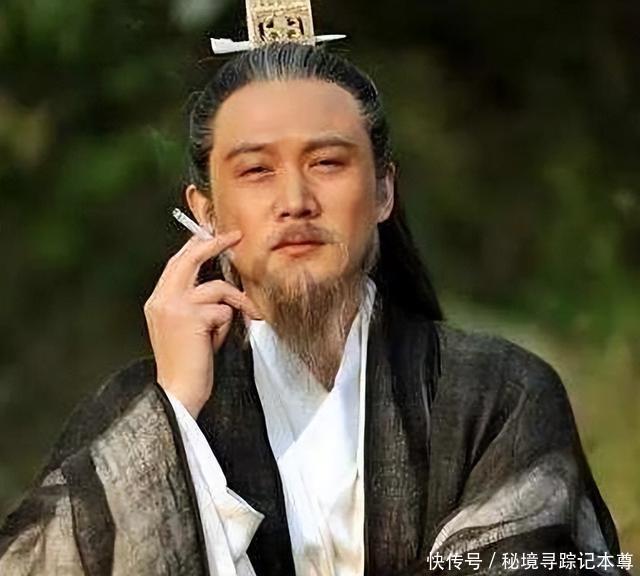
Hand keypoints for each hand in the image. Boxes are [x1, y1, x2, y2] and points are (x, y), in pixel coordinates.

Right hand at [144, 231, 260, 417]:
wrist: (177, 391)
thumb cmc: (188, 362)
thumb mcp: (186, 326)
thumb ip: (195, 303)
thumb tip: (219, 282)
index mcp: (157, 301)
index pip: (177, 263)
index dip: (196, 246)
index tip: (214, 235)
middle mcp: (161, 299)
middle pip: (190, 258)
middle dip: (215, 243)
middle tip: (235, 236)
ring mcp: (174, 307)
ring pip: (217, 288)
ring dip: (235, 303)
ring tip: (241, 319)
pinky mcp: (190, 317)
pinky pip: (223, 310)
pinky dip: (227, 325)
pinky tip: (215, 342)